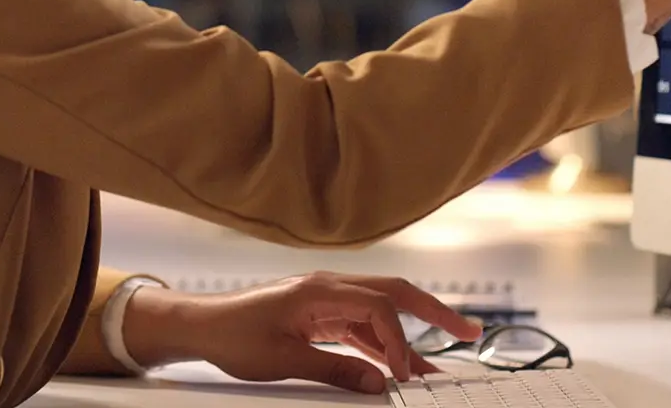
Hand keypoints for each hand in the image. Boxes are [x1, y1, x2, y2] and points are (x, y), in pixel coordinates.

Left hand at [119, 272, 482, 394]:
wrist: (201, 326)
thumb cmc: (233, 336)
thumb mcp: (283, 359)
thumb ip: (334, 369)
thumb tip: (379, 381)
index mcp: (320, 290)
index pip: (379, 307)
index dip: (400, 341)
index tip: (405, 374)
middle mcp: (329, 287)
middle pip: (394, 294)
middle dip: (434, 311)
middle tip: (468, 331)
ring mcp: (326, 300)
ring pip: (381, 313)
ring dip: (409, 336)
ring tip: (436, 367)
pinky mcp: (320, 315)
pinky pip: (361, 328)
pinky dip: (383, 346)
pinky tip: (397, 368)